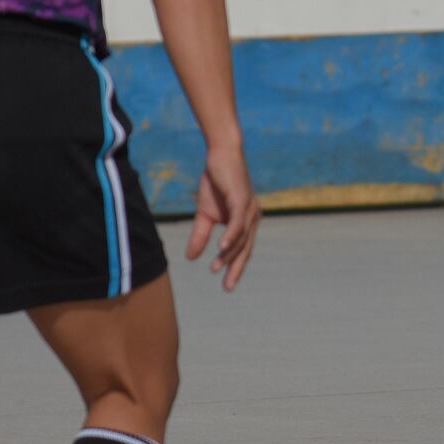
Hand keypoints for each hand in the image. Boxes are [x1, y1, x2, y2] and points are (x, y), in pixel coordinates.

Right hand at [185, 139, 260, 291]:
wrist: (220, 156)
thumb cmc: (216, 184)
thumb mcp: (205, 214)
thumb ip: (200, 236)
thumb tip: (190, 258)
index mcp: (246, 222)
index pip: (243, 250)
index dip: (234, 267)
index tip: (226, 285)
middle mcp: (253, 218)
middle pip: (246, 249)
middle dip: (236, 268)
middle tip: (227, 287)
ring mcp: (250, 209)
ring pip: (241, 238)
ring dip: (228, 254)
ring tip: (215, 268)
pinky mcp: (242, 199)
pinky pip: (238, 221)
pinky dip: (231, 235)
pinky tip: (221, 247)